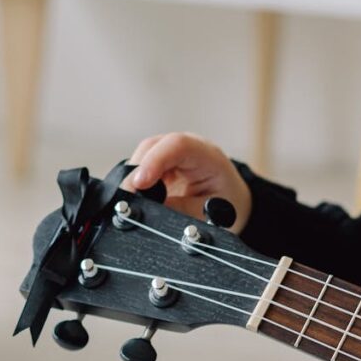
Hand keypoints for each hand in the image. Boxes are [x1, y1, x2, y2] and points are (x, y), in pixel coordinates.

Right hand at [127, 133, 251, 233]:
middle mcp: (188, 147)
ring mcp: (173, 152)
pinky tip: (135, 194)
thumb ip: (180, 210)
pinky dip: (135, 179)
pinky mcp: (162, 160)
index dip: (155, 160)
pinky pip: (142, 164)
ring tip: (131, 199)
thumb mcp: (209, 214)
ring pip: (143, 154)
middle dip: (136, 171)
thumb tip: (149, 210)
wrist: (233, 200)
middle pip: (153, 146)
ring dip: (133, 175)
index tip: (140, 183)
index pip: (177, 145)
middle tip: (127, 198)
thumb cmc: (226, 204)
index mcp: (208, 156)